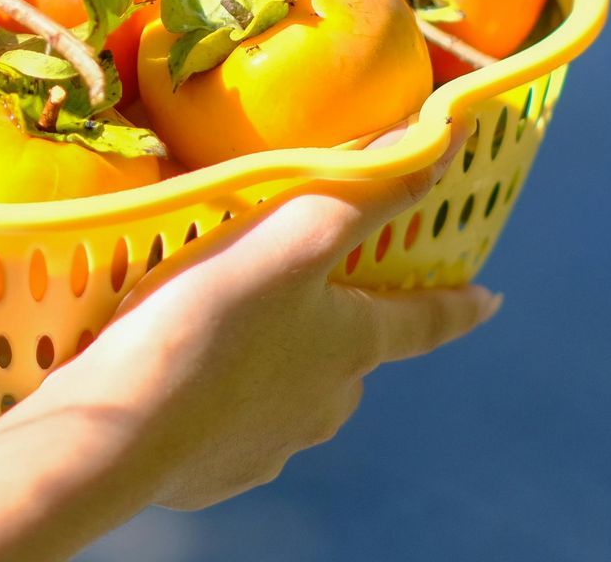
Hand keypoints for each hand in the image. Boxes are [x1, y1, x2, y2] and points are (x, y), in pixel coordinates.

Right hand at [53, 132, 498, 511]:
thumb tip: (450, 139)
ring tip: (216, 328)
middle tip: (294, 290)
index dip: (459, 303)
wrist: (118, 428)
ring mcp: (273, 444)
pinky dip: (217, 399)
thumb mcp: (291, 237)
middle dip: (333, 326)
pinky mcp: (216, 471)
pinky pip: (230, 426)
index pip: (426, 320)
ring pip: (287, 392)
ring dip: (268, 363)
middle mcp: (328, 403)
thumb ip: (369, 188)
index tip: (492, 297)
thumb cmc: (208, 320)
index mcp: (353, 346)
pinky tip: (178, 377)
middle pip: (348, 356)